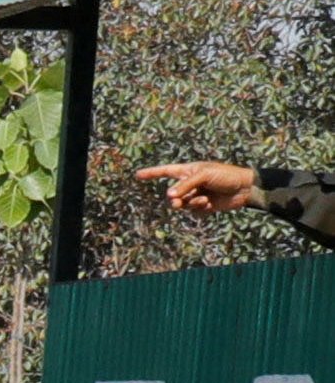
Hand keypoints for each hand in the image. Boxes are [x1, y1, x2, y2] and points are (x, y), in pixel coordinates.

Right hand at [142, 160, 263, 213]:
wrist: (244, 188)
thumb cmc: (226, 175)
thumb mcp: (204, 175)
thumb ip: (185, 185)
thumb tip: (169, 196)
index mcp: (188, 171)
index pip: (165, 172)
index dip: (151, 173)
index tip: (137, 175)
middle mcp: (190, 184)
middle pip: (171, 194)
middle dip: (175, 198)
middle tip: (178, 202)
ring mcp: (195, 195)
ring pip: (181, 204)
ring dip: (190, 203)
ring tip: (202, 200)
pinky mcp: (202, 206)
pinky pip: (192, 211)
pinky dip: (199, 208)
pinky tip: (210, 203)